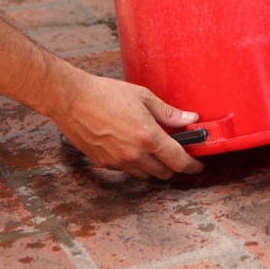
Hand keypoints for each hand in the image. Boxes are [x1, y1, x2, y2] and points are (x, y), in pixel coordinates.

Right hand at [52, 73, 204, 179]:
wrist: (72, 99)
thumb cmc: (106, 93)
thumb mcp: (143, 97)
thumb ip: (169, 113)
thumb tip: (191, 119)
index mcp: (148, 137)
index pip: (178, 161)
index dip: (192, 166)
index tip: (197, 165)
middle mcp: (134, 154)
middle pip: (164, 174)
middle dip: (174, 166)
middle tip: (176, 153)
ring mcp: (118, 161)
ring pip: (145, 175)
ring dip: (154, 167)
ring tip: (153, 150)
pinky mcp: (104, 163)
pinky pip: (126, 170)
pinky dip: (135, 164)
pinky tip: (132, 147)